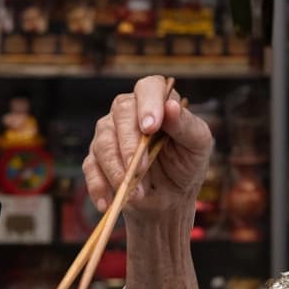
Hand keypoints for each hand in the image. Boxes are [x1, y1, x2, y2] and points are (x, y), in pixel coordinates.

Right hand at [83, 75, 212, 217]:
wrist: (171, 198)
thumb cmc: (187, 165)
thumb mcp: (198, 147)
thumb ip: (187, 126)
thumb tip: (170, 107)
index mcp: (158, 103)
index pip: (149, 87)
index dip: (148, 103)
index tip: (151, 127)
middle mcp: (130, 113)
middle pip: (121, 112)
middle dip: (130, 144)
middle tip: (140, 169)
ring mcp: (110, 134)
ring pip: (103, 142)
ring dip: (118, 170)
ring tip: (136, 193)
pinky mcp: (96, 159)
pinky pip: (90, 168)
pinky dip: (99, 186)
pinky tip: (109, 202)